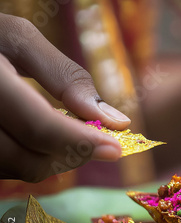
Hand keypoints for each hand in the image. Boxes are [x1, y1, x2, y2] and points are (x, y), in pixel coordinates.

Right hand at [0, 13, 130, 181]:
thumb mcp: (19, 40)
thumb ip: (65, 77)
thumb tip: (114, 119)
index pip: (40, 128)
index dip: (82, 142)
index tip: (115, 148)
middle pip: (31, 161)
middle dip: (73, 154)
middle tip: (97, 140)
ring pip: (19, 171)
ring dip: (54, 159)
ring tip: (68, 133)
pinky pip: (4, 169)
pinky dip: (31, 159)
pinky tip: (39, 139)